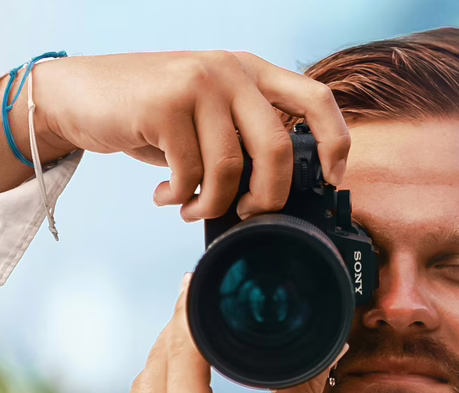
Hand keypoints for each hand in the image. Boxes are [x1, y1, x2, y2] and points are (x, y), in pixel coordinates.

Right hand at [33, 50, 349, 219]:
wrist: (82, 95)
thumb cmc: (155, 117)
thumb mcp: (210, 120)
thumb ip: (246, 141)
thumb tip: (282, 196)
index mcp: (251, 73)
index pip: (317, 99)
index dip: (334, 144)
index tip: (331, 181)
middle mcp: (230, 71)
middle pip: (277, 149)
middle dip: (268, 198)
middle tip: (248, 214)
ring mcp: (198, 82)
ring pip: (230, 167)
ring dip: (212, 204)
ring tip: (191, 206)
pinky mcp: (164, 103)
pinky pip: (190, 172)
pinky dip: (180, 198)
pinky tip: (166, 195)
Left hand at [116, 273, 343, 392]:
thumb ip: (297, 390)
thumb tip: (325, 350)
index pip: (182, 344)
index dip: (190, 307)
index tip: (199, 281)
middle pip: (157, 361)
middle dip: (178, 330)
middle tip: (200, 307)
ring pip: (141, 389)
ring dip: (163, 361)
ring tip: (191, 344)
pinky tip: (175, 392)